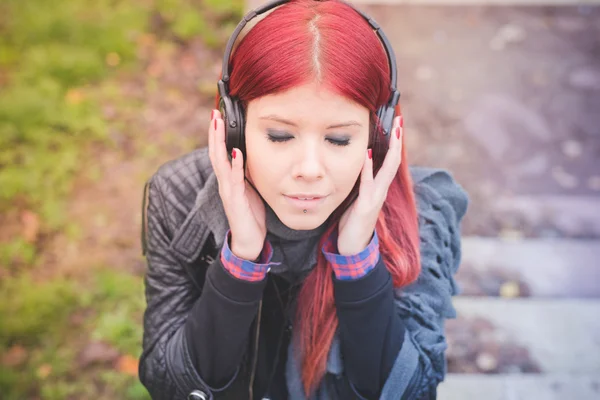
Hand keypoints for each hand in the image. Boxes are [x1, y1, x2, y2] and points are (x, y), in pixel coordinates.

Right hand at [208, 109, 265, 260]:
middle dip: (214, 133)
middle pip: (215, 153)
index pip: (220, 152)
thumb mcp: (250, 189)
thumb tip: (251, 156)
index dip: (217, 135)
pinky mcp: (234, 201)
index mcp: (228, 179)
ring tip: (219, 125)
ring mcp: (228, 191)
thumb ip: (247, 173)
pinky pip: (234, 180)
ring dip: (219, 143)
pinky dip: (235, 165)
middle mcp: (225, 183)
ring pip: (220, 163)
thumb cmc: (250, 214)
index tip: (218, 115)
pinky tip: (236, 152)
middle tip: (214, 113)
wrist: (249, 241)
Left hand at [337, 115, 403, 255]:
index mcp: (379, 188)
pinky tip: (368, 155)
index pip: (390, 160)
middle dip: (397, 139)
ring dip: (392, 149)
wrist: (354, 249)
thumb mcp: (358, 198)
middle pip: (394, 160)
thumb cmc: (353, 223)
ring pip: (388, 169)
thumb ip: (361, 183)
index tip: (395, 123)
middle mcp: (381, 190)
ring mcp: (376, 198)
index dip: (394, 142)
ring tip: (395, 130)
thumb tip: (359, 166)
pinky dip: (368, 169)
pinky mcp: (366, 206)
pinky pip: (368, 184)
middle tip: (399, 118)